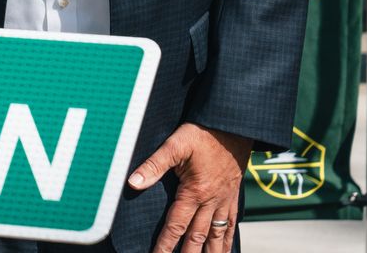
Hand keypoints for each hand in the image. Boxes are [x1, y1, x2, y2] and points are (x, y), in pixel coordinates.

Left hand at [127, 122, 249, 252]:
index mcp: (195, 191)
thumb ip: (154, 165)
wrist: (234, 125)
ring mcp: (224, 200)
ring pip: (217, 235)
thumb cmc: (202, 133)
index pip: (176, 225)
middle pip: (197, 237)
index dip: (165, 244)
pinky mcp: (233, 195)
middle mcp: (211, 201)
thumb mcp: (175, 144)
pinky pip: (231, 223)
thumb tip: (133, 183)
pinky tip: (225, 248)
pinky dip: (227, 239)